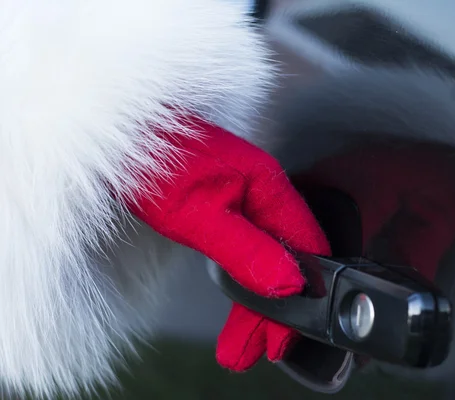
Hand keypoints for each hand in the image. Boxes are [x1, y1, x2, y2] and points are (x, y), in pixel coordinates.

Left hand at [127, 113, 330, 370]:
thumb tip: (291, 283)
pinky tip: (239, 297)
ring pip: (265, 256)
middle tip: (254, 350)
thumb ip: (247, 250)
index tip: (281, 337)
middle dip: (271, 311)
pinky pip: (249, 247)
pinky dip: (245, 279)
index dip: (299, 299)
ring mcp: (245, 197)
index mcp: (269, 188)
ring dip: (255, 301)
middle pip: (285, 260)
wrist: (119, 133)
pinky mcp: (226, 203)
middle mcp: (264, 193)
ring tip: (241, 342)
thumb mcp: (199, 216)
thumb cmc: (152, 162)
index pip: (306, 252)